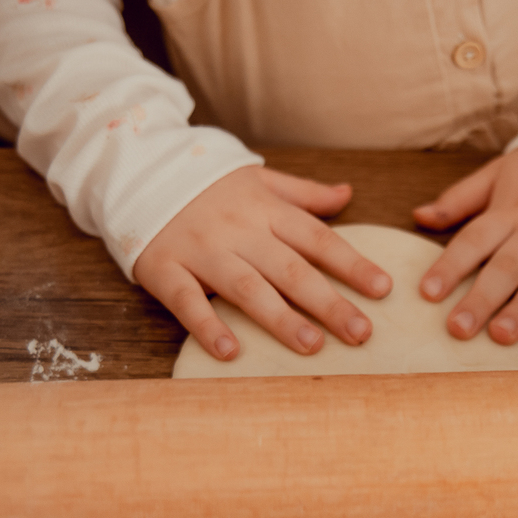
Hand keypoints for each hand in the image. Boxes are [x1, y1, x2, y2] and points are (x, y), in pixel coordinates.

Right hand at [135, 166, 392, 358]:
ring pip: (247, 287)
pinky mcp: (163, 268)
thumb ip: (303, 193)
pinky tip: (229, 351)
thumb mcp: (257, 178)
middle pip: (291, 269)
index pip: (318, 239)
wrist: (134, 166)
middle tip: (362, 333)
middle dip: (329, 302)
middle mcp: (238, 230)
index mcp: (265, 210)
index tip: (383, 289)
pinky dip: (207, 325)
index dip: (352, 264)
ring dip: (281, 318)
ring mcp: (201, 250)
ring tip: (312, 346)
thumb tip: (348, 193)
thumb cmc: (205, 181)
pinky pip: (187, 300)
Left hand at [414, 147, 517, 351]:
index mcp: (510, 210)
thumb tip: (418, 217)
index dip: (450, 265)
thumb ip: (458, 199)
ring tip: (502, 336)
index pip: (475, 240)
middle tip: (458, 328)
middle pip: (508, 266)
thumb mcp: (497, 172)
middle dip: (482, 298)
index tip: (427, 292)